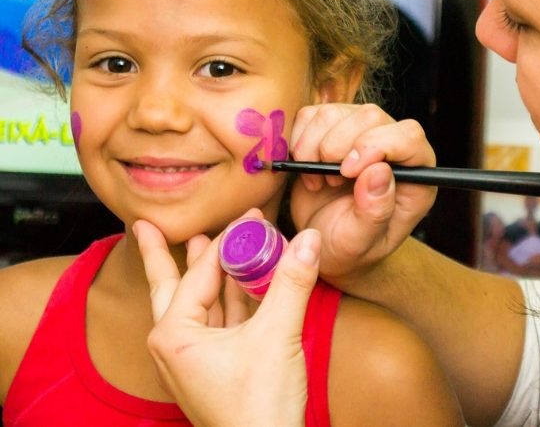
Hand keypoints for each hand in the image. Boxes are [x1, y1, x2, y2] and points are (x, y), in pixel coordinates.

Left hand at [135, 213, 320, 426]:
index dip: (226, 239)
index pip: (200, 272)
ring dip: (207, 274)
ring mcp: (193, 360)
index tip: (248, 216)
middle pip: (170, 287)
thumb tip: (308, 239)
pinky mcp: (215, 370)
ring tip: (199, 245)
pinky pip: (219, 323)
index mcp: (174, 334)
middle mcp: (174, 345)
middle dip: (164, 255)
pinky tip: (242, 284)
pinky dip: (231, 300)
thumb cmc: (257, 410)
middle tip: (147, 226)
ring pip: (198, 304)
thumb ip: (292, 282)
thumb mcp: (277, 336)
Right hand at [287, 103, 436, 288]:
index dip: (376, 145)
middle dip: (338, 146)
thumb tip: (380, 172)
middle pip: (371, 116)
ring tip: (318, 181)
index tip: (348, 172)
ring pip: (337, 113)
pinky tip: (306, 169)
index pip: (409, 136)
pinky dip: (299, 141)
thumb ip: (375, 212)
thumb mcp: (360, 243)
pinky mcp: (331, 127)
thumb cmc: (349, 249)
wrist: (322, 245)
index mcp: (416, 173)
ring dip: (315, 147)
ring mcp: (361, 131)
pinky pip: (311, 114)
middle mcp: (393, 146)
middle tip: (328, 180)